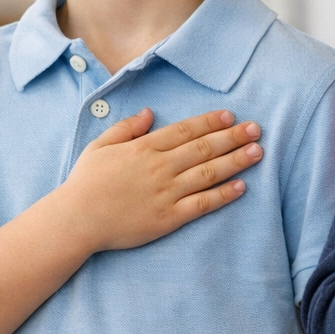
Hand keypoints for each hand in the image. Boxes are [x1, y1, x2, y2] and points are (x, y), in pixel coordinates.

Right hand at [55, 108, 262, 253]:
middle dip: (232, 137)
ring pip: (208, 174)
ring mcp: (166, 193)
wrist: (77, 219)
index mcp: (144, 148)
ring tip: (257, 152)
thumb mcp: (100, 146)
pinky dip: (223, 195)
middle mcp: (160, 168)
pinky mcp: (168, 218)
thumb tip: (148, 113)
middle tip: (256, 129)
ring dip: (235, 161)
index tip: (230, 116)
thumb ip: (126, 128)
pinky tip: (241, 187)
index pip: (185, 131)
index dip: (210, 122)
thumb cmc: (86, 182)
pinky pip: (202, 205)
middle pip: (204, 148)